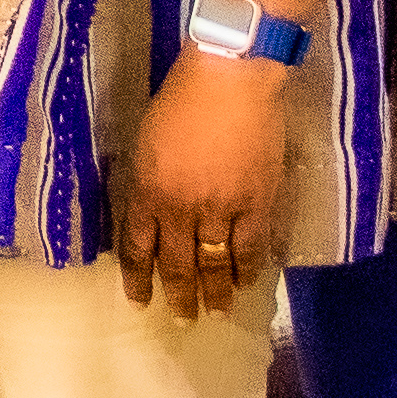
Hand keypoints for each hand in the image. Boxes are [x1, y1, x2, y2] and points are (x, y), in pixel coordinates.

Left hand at [114, 41, 299, 320]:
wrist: (229, 78)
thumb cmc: (180, 99)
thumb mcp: (145, 142)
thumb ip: (146, 182)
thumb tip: (148, 212)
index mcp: (148, 192)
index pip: (138, 249)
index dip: (138, 279)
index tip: (140, 301)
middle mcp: (181, 210)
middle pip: (178, 265)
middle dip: (179, 296)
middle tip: (183, 318)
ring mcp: (221, 209)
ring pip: (215, 264)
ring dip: (216, 292)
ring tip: (218, 312)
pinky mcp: (258, 203)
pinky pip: (252, 248)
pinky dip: (249, 269)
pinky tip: (248, 282)